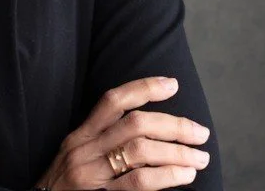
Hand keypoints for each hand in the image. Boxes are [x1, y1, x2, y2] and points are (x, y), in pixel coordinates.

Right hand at [35, 77, 211, 189]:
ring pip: (140, 149)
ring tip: (199, 157)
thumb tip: (146, 133)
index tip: (172, 84)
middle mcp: (85, 149)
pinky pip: (138, 182)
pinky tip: (185, 176)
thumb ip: (102, 142)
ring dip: (177, 152)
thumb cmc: (64, 188)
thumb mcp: (75, 157)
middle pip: (134, 123)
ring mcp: (92, 174)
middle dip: (173, 124)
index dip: (143, 88)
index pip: (112, 100)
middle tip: (200, 132)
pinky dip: (167, 176)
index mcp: (80, 135)